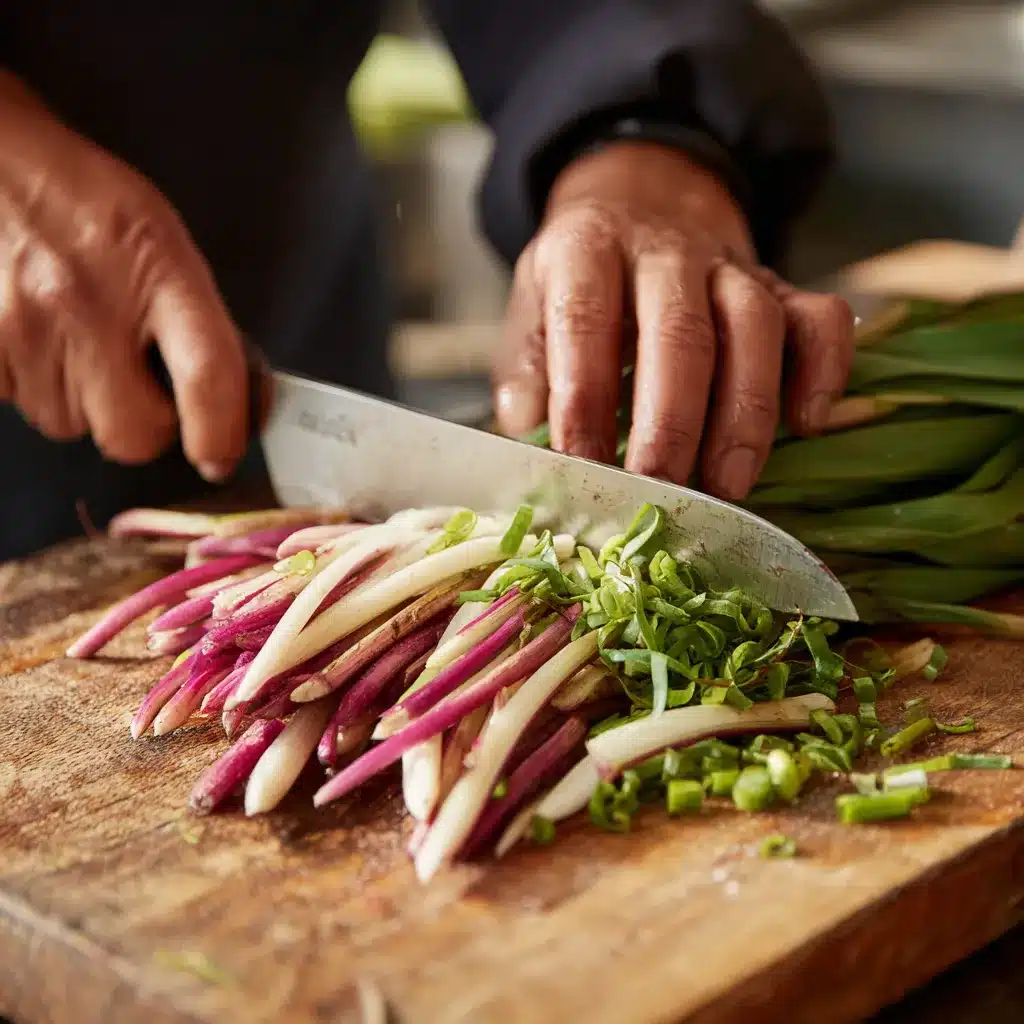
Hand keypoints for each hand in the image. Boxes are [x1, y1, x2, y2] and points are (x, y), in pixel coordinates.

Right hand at [0, 73, 247, 480]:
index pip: (207, 377)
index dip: (221, 434)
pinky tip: (40, 339)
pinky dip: (34, 385)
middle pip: (132, 435)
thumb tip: (237, 404)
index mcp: (158, 271)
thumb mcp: (164, 244)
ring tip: (78, 341)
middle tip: (140, 388)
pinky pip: (18, 405)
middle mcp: (89, 304)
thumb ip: (200, 324)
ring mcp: (23, 326)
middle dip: (144, 427)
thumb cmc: (84, 201)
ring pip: (70, 426)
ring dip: (83, 403)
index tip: (221, 455)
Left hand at [494, 141, 853, 500]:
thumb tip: (527, 429)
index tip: (582, 464)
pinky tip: (810, 422)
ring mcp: (730, 266)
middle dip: (672, 422)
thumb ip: (528, 365)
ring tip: (728, 484)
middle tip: (660, 490)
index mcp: (587, 250)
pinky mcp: (781, 286)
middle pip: (680, 332)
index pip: (585, 321)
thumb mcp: (534, 301)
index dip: (584, 396)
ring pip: (754, 326)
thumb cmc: (583, 277)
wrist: (645, 196)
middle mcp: (664, 252)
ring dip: (745, 412)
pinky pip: (820, 318)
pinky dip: (824, 368)